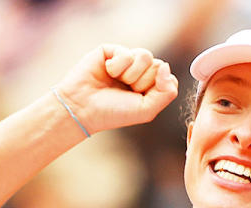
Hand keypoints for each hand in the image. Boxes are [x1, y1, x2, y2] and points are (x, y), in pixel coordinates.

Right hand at [55, 44, 178, 133]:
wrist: (82, 108)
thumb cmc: (111, 112)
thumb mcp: (146, 110)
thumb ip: (167, 92)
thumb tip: (166, 67)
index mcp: (148, 86)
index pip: (168, 77)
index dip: (156, 88)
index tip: (139, 98)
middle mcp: (138, 71)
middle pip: (158, 65)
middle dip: (142, 82)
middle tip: (125, 90)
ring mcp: (125, 60)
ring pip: (145, 56)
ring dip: (130, 74)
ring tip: (116, 81)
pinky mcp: (111, 51)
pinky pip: (127, 53)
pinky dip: (117, 66)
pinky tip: (107, 72)